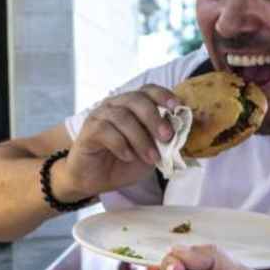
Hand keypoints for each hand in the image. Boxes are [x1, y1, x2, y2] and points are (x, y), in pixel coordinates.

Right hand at [59, 85, 181, 198]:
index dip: (163, 95)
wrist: (95, 180)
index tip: (177, 107)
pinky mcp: (89, 130)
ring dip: (141, 139)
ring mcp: (100, 115)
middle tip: (167, 137)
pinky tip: (128, 156)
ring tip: (151, 157)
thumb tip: (180, 133)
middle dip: (154, 118)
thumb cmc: (125, 162)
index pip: (148, 90)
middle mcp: (116, 105)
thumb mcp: (152, 153)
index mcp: (133, 105)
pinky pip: (106, 130)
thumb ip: (164, 142)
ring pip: (122, 117)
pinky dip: (121, 144)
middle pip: (136, 100)